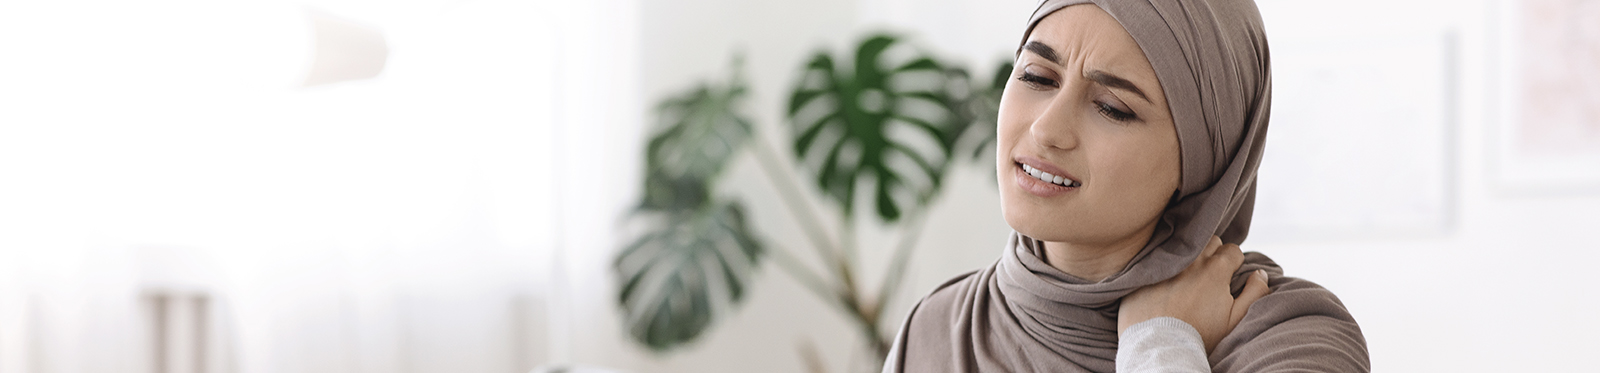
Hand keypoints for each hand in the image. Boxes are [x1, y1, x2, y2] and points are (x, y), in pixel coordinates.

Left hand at [1118, 236, 1271, 352]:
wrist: (1161, 344)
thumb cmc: (1200, 335)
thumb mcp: (1235, 319)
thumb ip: (1254, 293)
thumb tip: (1261, 273)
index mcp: (1216, 269)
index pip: (1233, 250)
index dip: (1234, 263)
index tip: (1228, 276)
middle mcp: (1191, 260)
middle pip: (1210, 242)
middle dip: (1214, 254)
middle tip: (1210, 274)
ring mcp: (1167, 262)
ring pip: (1185, 245)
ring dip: (1191, 254)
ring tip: (1189, 273)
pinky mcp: (1146, 269)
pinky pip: (1158, 255)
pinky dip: (1165, 262)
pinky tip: (1165, 277)